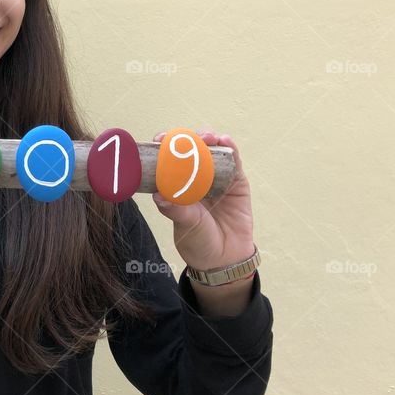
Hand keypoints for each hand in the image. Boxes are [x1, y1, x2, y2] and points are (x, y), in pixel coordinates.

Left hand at [151, 129, 254, 271]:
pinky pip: (234, 162)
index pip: (168, 159)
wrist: (224, 258)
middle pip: (191, 150)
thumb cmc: (198, 240)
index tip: (157, 140)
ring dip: (208, 138)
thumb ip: (175, 209)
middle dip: (186, 138)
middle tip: (182, 137)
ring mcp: (217, 177)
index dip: (163, 147)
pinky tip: (224, 141)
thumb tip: (158, 196)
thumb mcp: (184, 224)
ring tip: (206, 136)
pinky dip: (230, 148)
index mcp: (177, 184)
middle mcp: (195, 177)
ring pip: (212, 151)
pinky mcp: (237, 182)